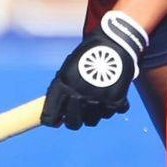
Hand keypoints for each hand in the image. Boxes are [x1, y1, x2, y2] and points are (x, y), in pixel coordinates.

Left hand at [42, 10, 147, 129]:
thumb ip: (61, 90)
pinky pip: (109, 113)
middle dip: (73, 121)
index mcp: (63, 85)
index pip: (50, 115)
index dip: (51, 121)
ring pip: (92, 121)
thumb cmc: (87, 55)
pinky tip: (108, 94)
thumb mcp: (68, 68)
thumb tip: (57, 112)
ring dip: (92, 114)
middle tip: (76, 114)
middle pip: (73, 123)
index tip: (55, 121)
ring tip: (94, 100)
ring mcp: (98, 99)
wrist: (115, 42)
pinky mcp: (115, 101)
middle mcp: (79, 95)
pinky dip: (109, 106)